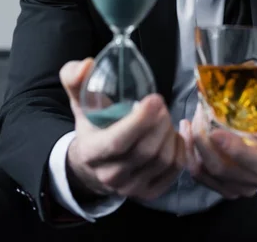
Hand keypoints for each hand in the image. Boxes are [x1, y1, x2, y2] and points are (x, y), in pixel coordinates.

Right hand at [59, 58, 185, 201]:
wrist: (94, 161)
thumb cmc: (92, 123)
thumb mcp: (80, 99)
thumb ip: (75, 77)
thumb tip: (88, 64)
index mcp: (91, 152)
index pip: (118, 142)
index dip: (139, 121)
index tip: (155, 99)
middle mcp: (110, 176)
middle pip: (146, 150)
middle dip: (160, 122)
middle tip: (160, 104)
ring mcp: (130, 188)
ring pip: (163, 159)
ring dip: (170, 132)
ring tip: (164, 117)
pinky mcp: (149, 192)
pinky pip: (175, 169)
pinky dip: (181, 147)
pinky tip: (174, 132)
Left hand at [180, 96, 256, 199]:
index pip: (255, 163)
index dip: (235, 151)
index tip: (215, 133)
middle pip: (225, 170)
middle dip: (204, 145)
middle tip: (196, 118)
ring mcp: (241, 185)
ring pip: (209, 174)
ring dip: (194, 150)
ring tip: (188, 124)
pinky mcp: (226, 186)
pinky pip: (202, 177)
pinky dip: (190, 158)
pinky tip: (185, 135)